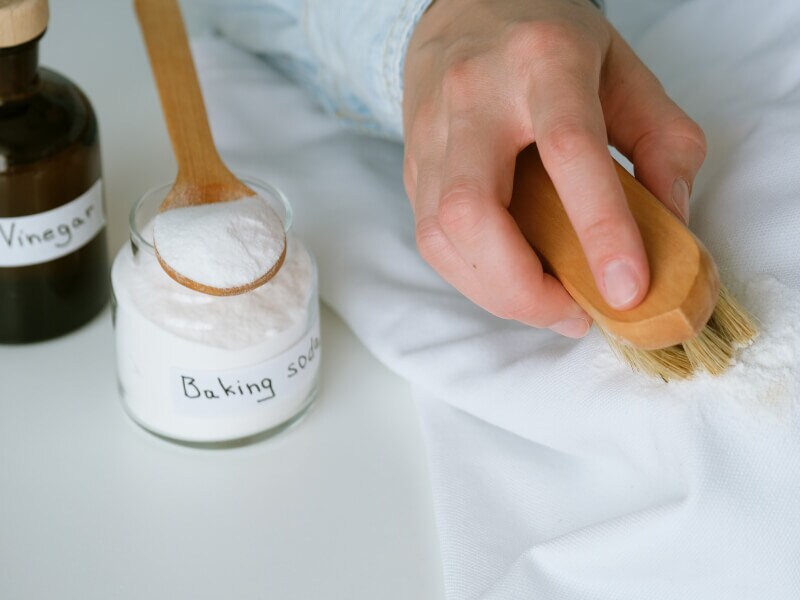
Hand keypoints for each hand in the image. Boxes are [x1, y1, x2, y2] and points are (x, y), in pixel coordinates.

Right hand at [402, 0, 705, 336]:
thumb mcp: (625, 68)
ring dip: (494, 291)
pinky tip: (508, 277)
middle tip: (571, 312)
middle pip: (473, 210)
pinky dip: (472, 275)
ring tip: (545, 301)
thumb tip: (667, 223)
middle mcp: (474, 96)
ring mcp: (431, 133)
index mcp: (543, 62)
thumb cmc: (547, 38)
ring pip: (440, 234)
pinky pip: (430, 237)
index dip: (598, 228)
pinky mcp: (410, 164)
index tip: (626, 290)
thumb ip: (661, 140)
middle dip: (520, 286)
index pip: (566, 150)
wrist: (461, 8)